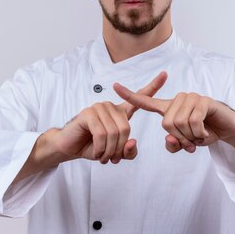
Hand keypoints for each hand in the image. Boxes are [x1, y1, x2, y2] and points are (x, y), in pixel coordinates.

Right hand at [51, 71, 167, 163]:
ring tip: (103, 156)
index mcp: (120, 113)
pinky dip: (101, 148)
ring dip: (109, 151)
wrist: (69, 147)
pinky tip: (97, 152)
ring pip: (114, 133)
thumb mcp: (115, 153)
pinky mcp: (88, 113)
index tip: (165, 74)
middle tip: (111, 158)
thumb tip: (132, 142)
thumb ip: (128, 151)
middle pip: (126, 129)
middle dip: (119, 149)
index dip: (153, 87)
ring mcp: (99, 107)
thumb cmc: (93, 147)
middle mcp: (111, 107)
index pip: (139, 98)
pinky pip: (102, 134)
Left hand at [113, 83, 234, 154]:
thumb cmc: (203, 133)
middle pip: (167, 124)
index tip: (114, 86)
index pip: (145, 101)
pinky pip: (193, 122)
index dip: (129, 95)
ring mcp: (190, 98)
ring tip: (199, 135)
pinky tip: (205, 132)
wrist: (227, 128)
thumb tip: (170, 140)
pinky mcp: (203, 100)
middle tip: (192, 141)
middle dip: (180, 138)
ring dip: (191, 137)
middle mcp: (176, 100)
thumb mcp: (186, 143)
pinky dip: (199, 133)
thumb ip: (174, 144)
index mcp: (168, 108)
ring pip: (180, 124)